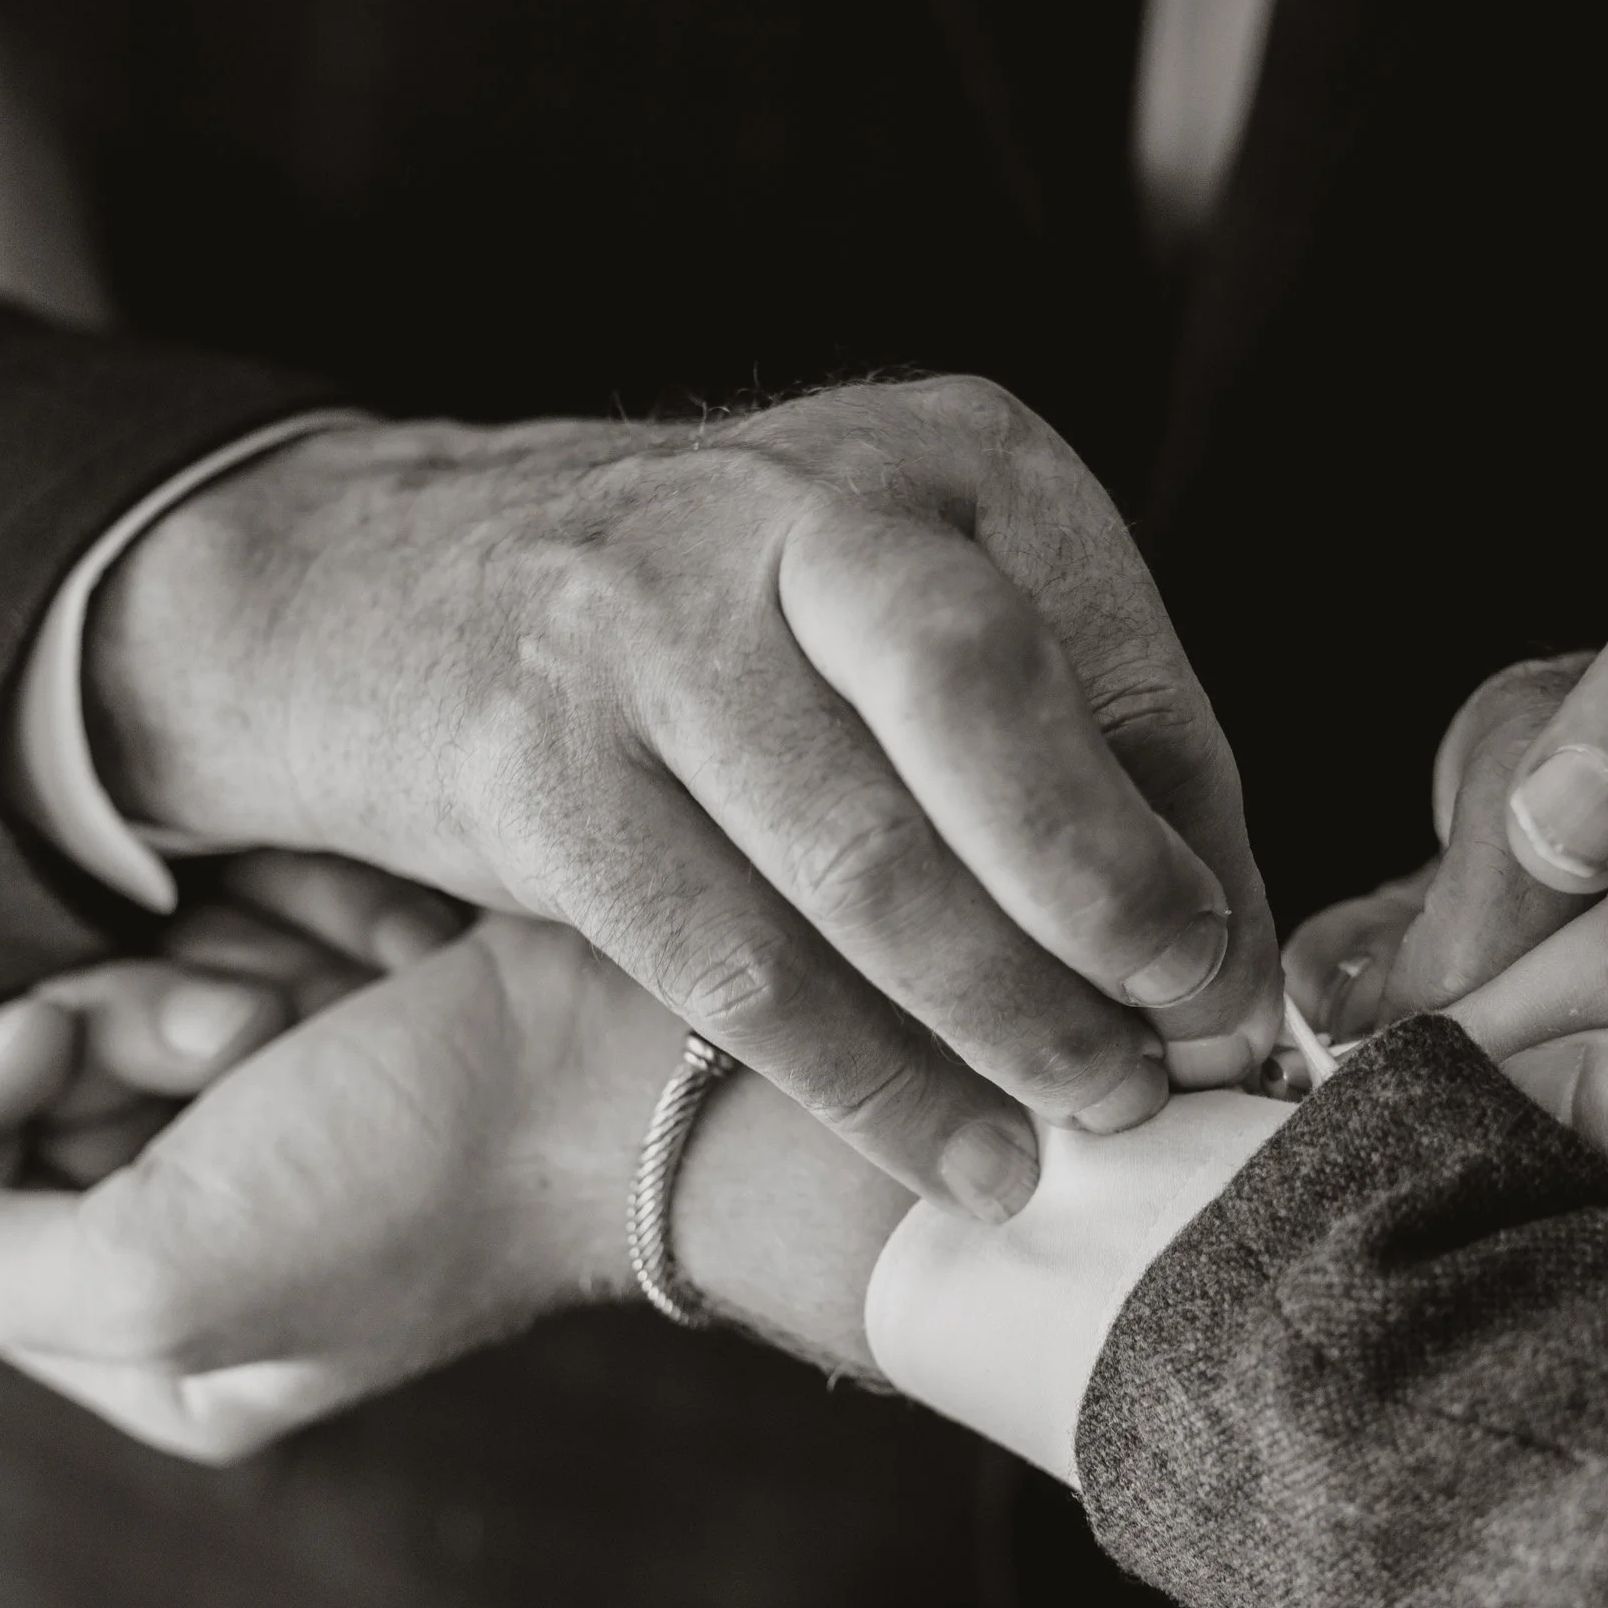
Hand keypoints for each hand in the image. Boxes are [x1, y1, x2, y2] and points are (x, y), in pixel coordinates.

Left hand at [0, 895, 907, 1456]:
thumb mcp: (157, 1275)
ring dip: (213, 973)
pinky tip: (368, 956)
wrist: (628, 1065)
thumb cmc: (415, 1184)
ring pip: (127, 987)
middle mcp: (208, 1233)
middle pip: (36, 1082)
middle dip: (117, 1030)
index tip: (47, 1059)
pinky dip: (284, 923)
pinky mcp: (339, 1008)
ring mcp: (278, 1113)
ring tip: (327, 1007)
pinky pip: (234, 926)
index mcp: (160, 1344)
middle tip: (246, 1044)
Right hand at [86, 379, 1282, 1215]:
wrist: (371, 588)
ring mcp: (642, 620)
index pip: (1118, 664)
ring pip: (856, 855)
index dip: (1200, 853)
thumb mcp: (898, 617)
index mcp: (943, 454)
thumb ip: (1064, 752)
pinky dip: (859, 1079)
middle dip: (1101, 899)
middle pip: (983, 696)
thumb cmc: (712, 636)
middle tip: (1172, 1054)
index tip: (1237, 999)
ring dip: (994, 1024)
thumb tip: (1232, 974)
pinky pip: (729, 960)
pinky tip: (947, 1152)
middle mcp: (797, 500)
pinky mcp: (534, 760)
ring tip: (1075, 1130)